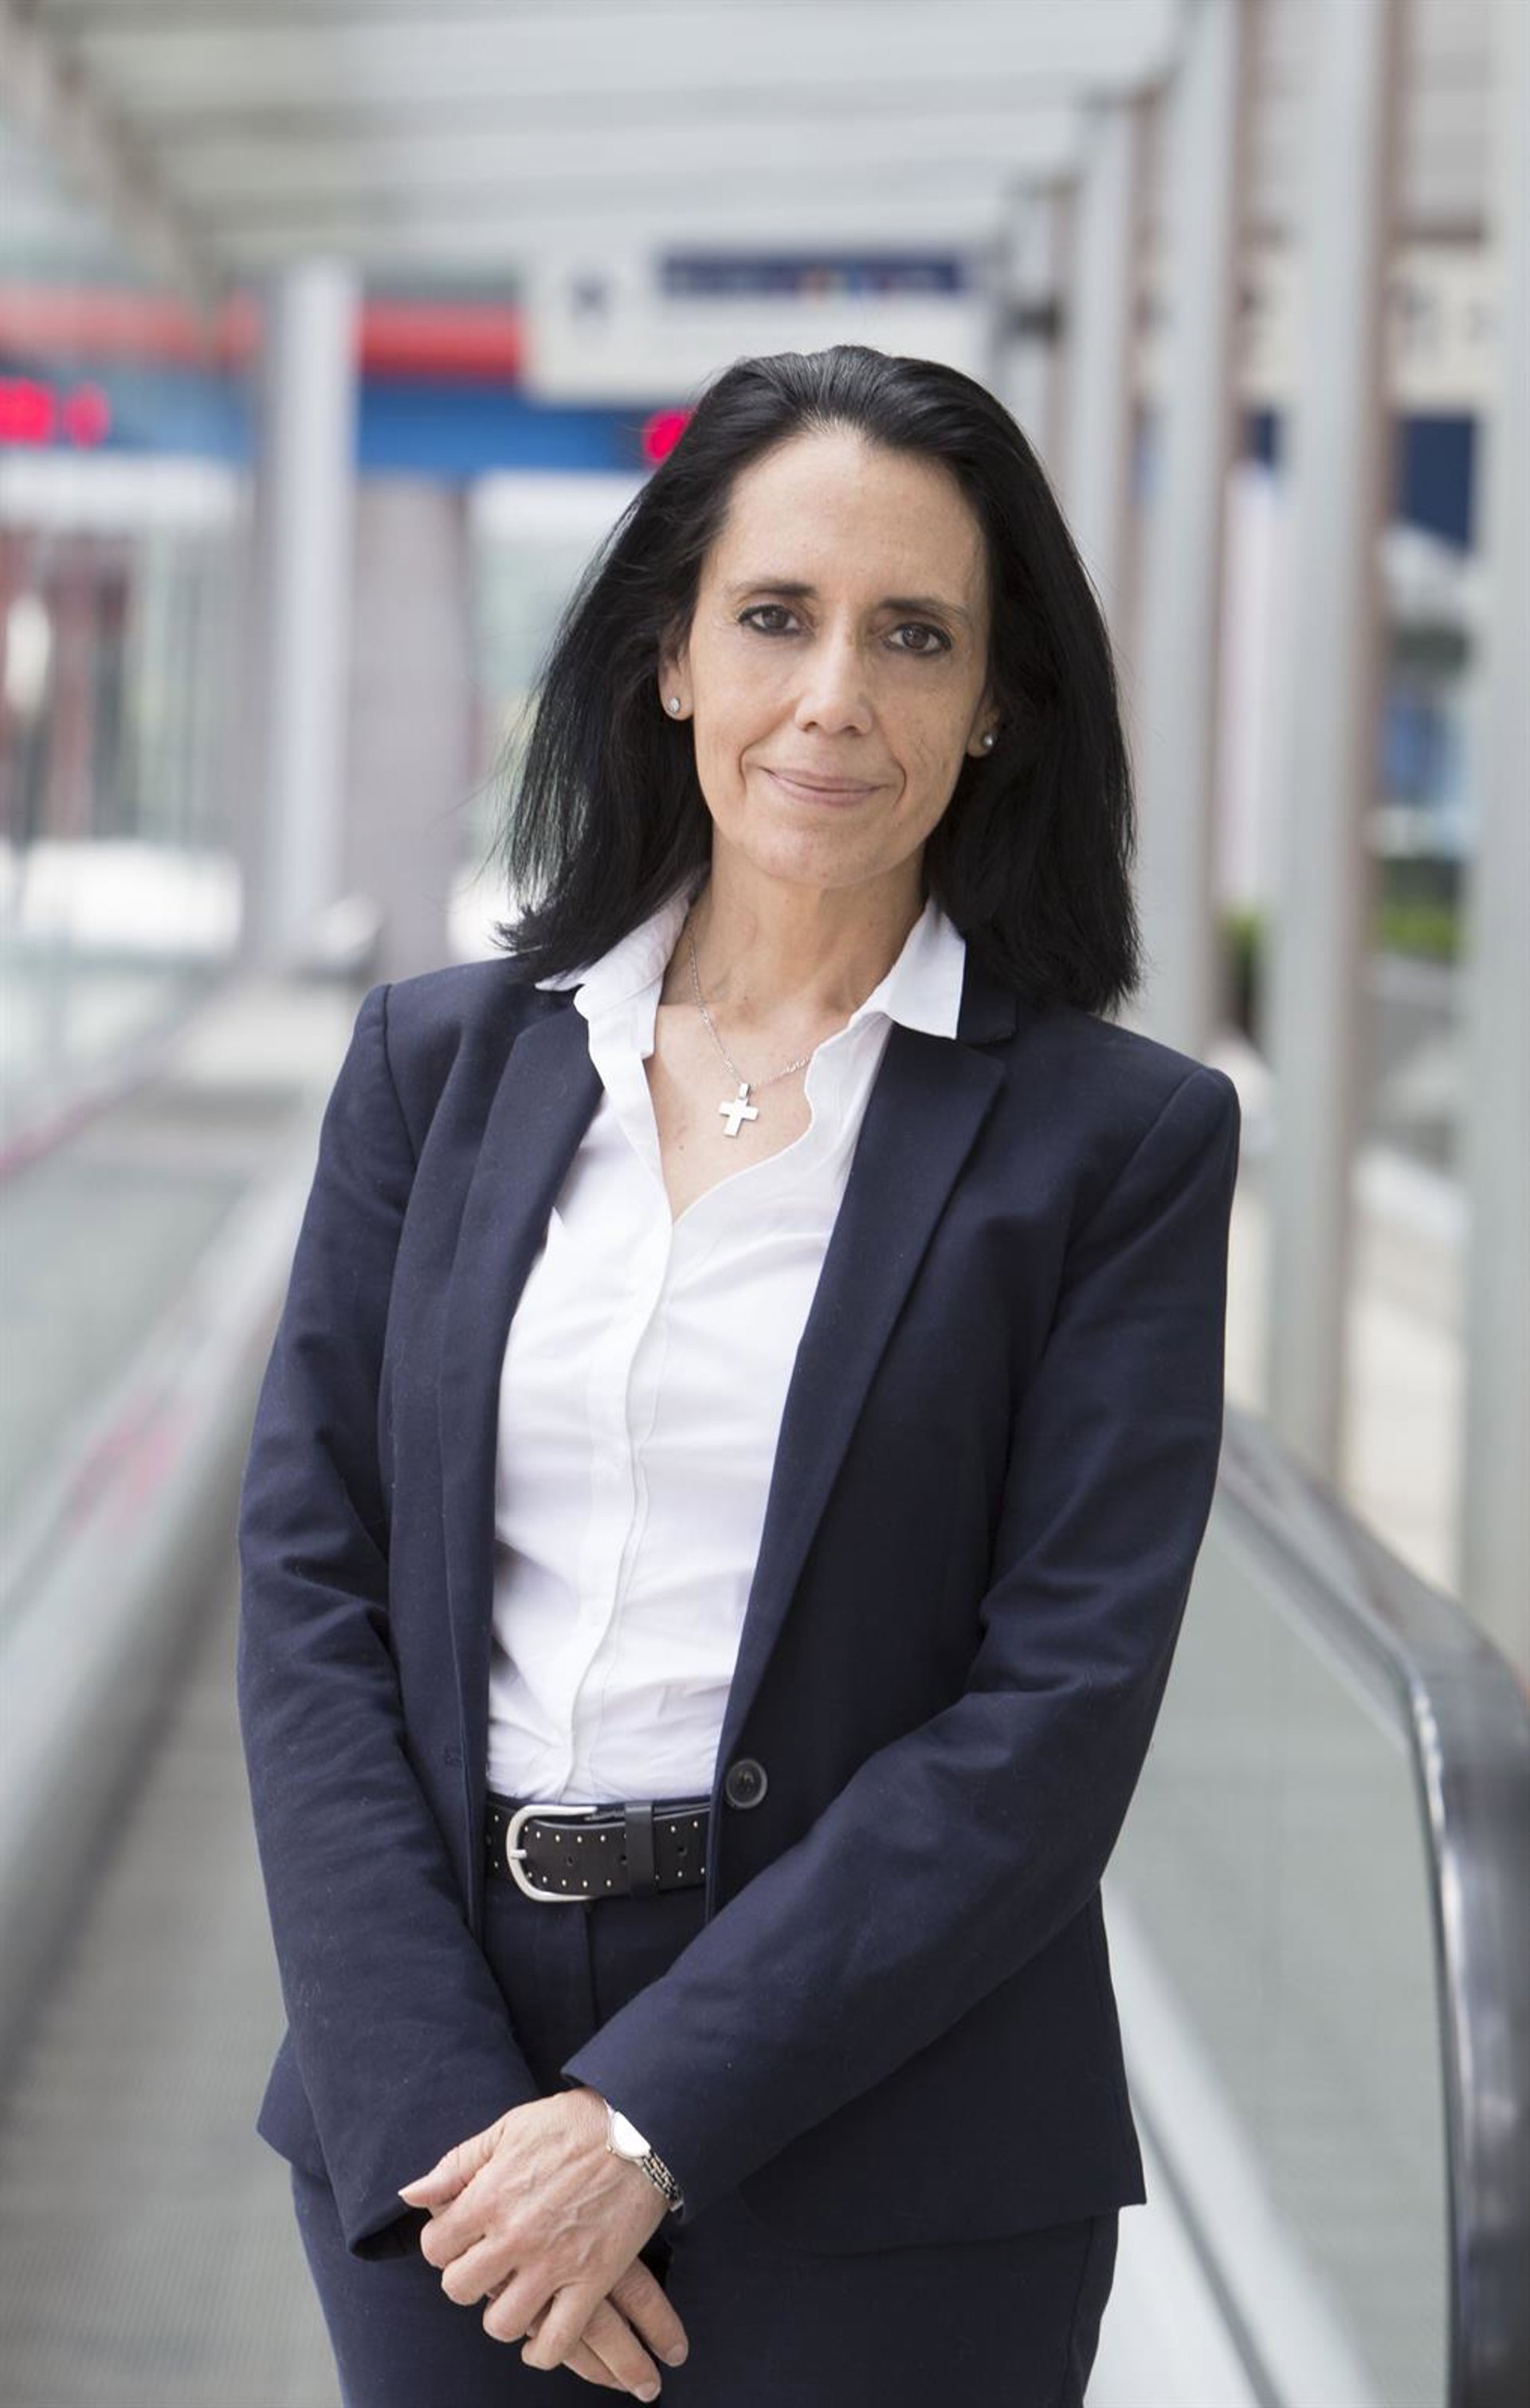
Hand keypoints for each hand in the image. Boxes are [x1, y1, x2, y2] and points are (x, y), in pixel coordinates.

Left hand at [399, 2089, 689, 2388]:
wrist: (639, 2125)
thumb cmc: (571, 2123)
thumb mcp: (508, 2128)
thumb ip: (456, 2164)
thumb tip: (411, 2194)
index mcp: (489, 2195)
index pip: (436, 2248)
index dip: (445, 2246)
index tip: (463, 2239)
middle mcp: (515, 2235)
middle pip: (460, 2290)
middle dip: (468, 2280)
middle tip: (488, 2267)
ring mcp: (555, 2262)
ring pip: (502, 2324)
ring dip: (503, 2316)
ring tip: (515, 2296)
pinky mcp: (593, 2280)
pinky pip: (557, 2341)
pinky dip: (543, 2350)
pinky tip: (541, 2337)